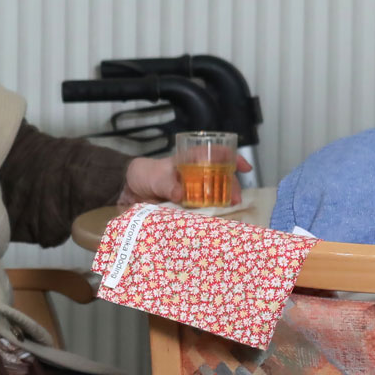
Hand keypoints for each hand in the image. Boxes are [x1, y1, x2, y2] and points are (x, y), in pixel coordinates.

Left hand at [119, 150, 252, 206]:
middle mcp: (197, 175)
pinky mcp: (186, 205)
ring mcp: (193, 190)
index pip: (217, 154)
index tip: (245, 168)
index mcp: (191, 161)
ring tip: (229, 210)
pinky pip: (201, 208)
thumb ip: (167, 185)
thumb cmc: (146, 175)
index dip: (234, 159)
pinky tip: (216, 220)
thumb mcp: (156, 177)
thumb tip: (180, 195)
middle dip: (232, 187)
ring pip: (214, 194)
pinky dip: (210, 213)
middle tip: (235, 199)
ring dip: (223, 202)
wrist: (129, 190)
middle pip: (221, 178)